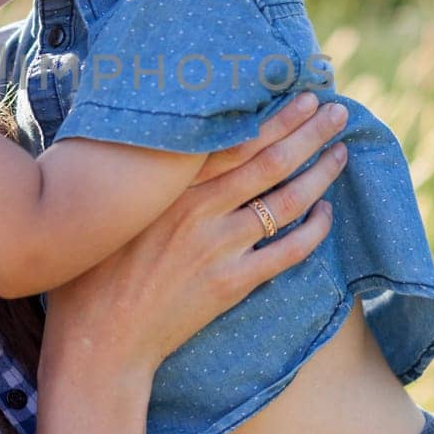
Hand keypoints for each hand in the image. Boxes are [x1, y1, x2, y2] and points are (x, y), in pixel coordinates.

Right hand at [43, 93, 346, 382]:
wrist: (100, 339)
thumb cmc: (92, 273)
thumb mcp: (111, 211)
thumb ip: (139, 175)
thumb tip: (154, 139)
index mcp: (169, 185)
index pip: (234, 138)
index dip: (274, 116)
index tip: (301, 94)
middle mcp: (198, 208)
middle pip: (269, 160)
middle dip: (309, 131)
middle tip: (336, 110)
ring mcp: (218, 246)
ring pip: (286, 201)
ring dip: (320, 173)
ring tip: (341, 152)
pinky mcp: (232, 283)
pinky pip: (289, 251)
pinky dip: (314, 230)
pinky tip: (326, 213)